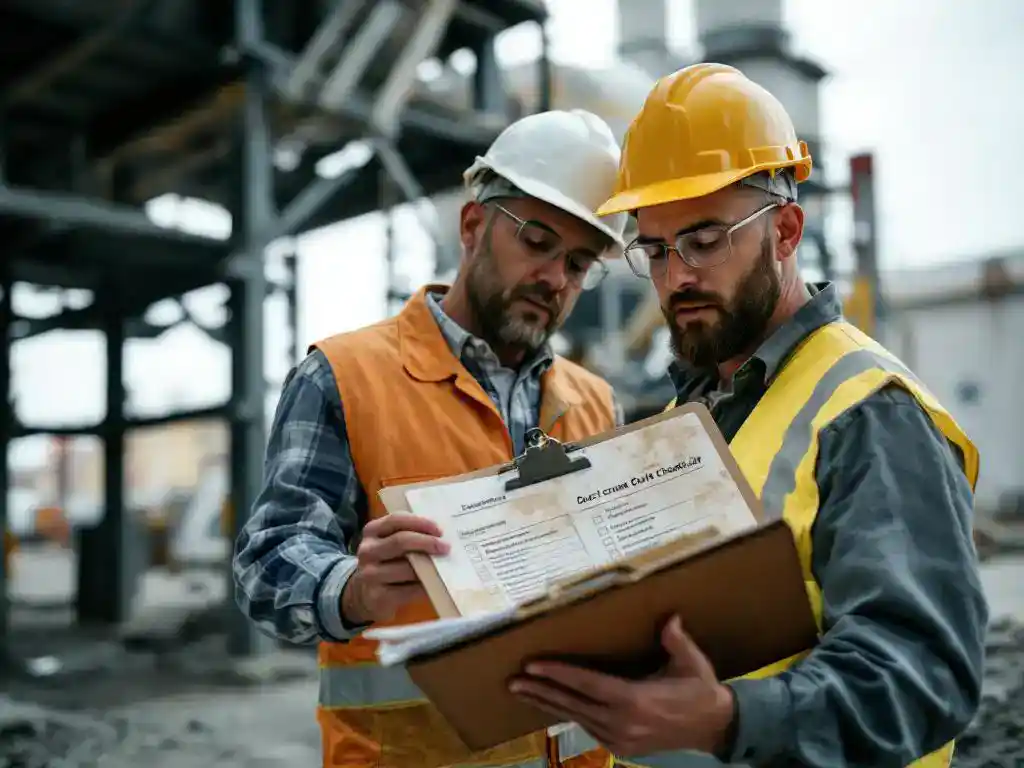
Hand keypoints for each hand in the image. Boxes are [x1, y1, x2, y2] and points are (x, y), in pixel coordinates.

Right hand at [342, 514, 449, 624]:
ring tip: (443, 565)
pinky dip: (424, 586)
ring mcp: (369, 574)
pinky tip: (434, 583)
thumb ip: (410, 535)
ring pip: (405, 568)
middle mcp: (367, 550)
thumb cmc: (387, 562)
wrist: (365, 594)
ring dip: (428, 567)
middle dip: (427, 543)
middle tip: (445, 547)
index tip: (439, 530)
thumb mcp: (391, 543)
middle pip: (400, 541)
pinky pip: (408, 590)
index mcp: (372, 531)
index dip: (420, 523)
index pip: (396, 520)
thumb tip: (441, 535)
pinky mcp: (377, 596)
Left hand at [508, 615, 735, 757]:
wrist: (715, 728)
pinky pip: (588, 727)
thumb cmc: (700, 690)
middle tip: (513, 680)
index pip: (587, 684)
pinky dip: (568, 715)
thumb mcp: (692, 662)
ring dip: (548, 704)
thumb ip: (676, 640)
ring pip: (576, 717)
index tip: (533, 665)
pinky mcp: (622, 748)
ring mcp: (621, 739)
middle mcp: (623, 723)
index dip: (559, 674)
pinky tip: (552, 704)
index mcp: (636, 700)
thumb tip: (669, 618)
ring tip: (522, 691)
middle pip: (572, 704)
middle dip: (541, 691)